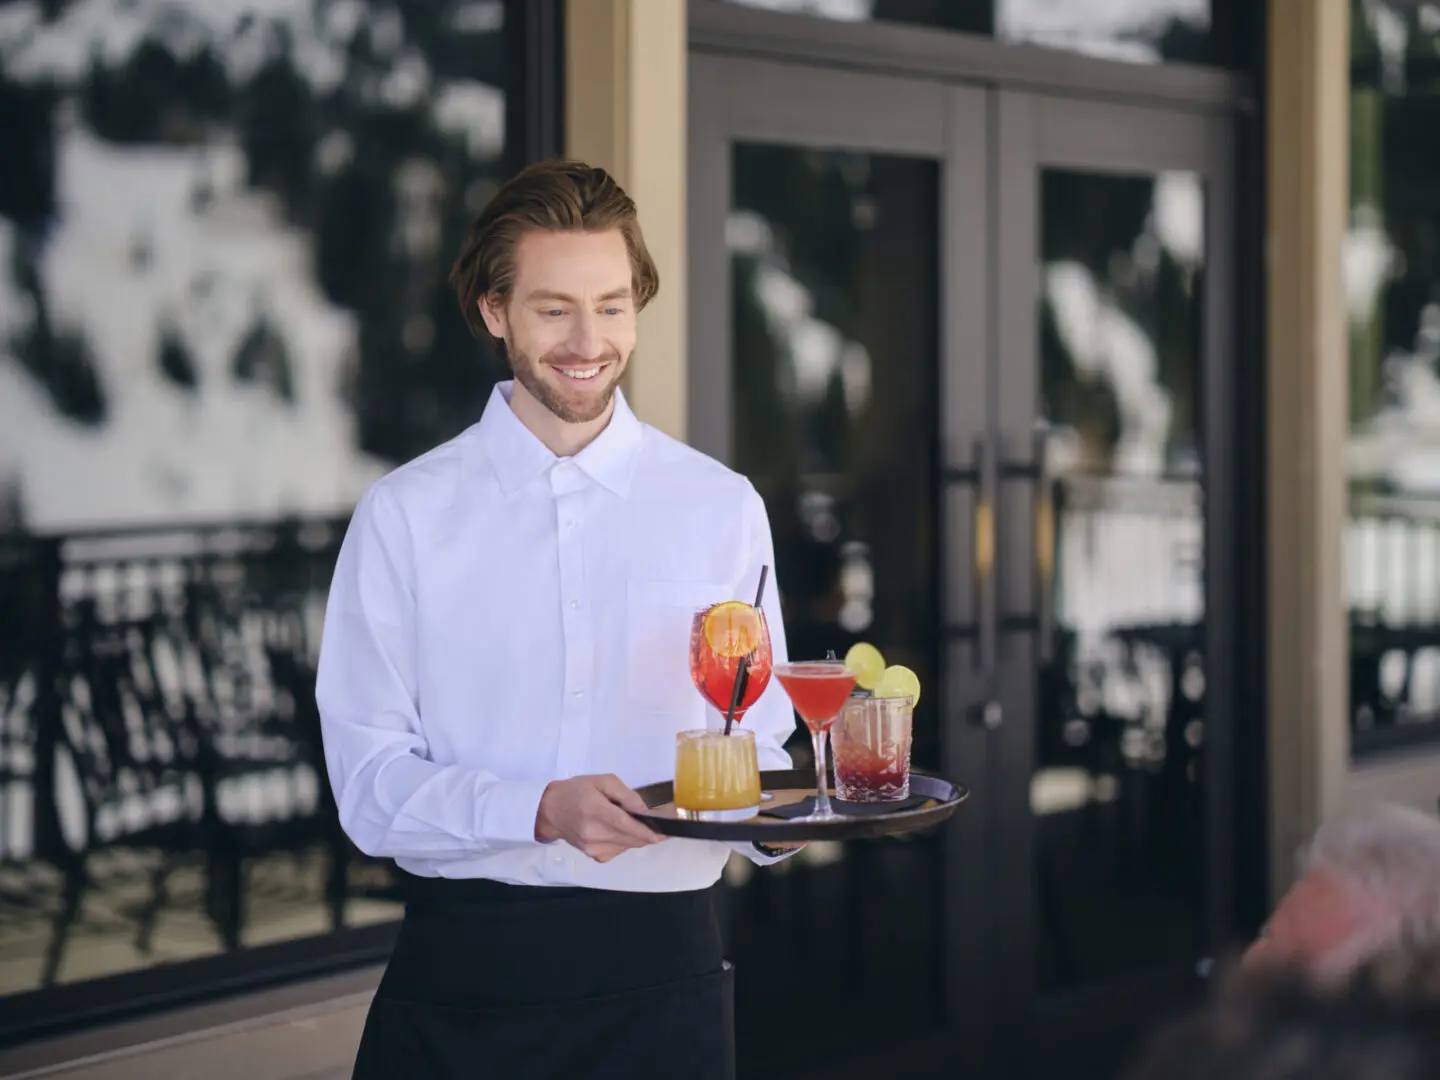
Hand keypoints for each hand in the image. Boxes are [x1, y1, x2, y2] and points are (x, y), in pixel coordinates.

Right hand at [534, 774, 665, 861]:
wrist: (550, 811)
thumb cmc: (575, 792)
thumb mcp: (602, 781)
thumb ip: (625, 794)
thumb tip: (644, 810)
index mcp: (595, 811)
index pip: (626, 825)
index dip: (647, 831)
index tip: (664, 832)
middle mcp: (594, 833)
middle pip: (631, 839)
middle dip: (648, 833)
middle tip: (657, 824)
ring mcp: (594, 848)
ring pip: (628, 846)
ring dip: (636, 836)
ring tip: (630, 821)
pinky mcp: (595, 856)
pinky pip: (620, 850)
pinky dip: (625, 841)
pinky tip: (617, 830)